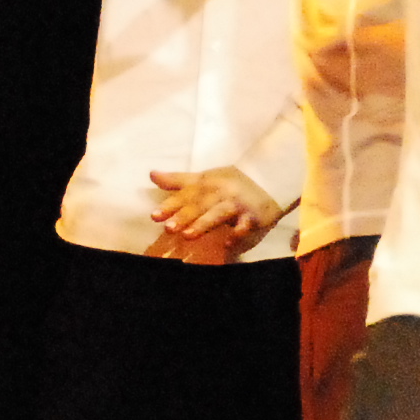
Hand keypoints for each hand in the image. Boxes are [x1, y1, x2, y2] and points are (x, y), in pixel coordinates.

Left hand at [146, 166, 279, 262]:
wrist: (268, 179)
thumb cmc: (230, 183)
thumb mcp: (204, 179)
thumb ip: (178, 181)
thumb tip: (151, 174)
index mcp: (208, 184)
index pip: (186, 194)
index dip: (170, 205)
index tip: (154, 216)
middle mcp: (221, 193)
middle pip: (200, 204)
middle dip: (185, 216)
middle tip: (169, 228)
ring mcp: (238, 205)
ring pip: (219, 214)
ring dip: (204, 223)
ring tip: (188, 235)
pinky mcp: (254, 217)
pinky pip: (246, 226)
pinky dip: (238, 235)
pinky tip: (227, 245)